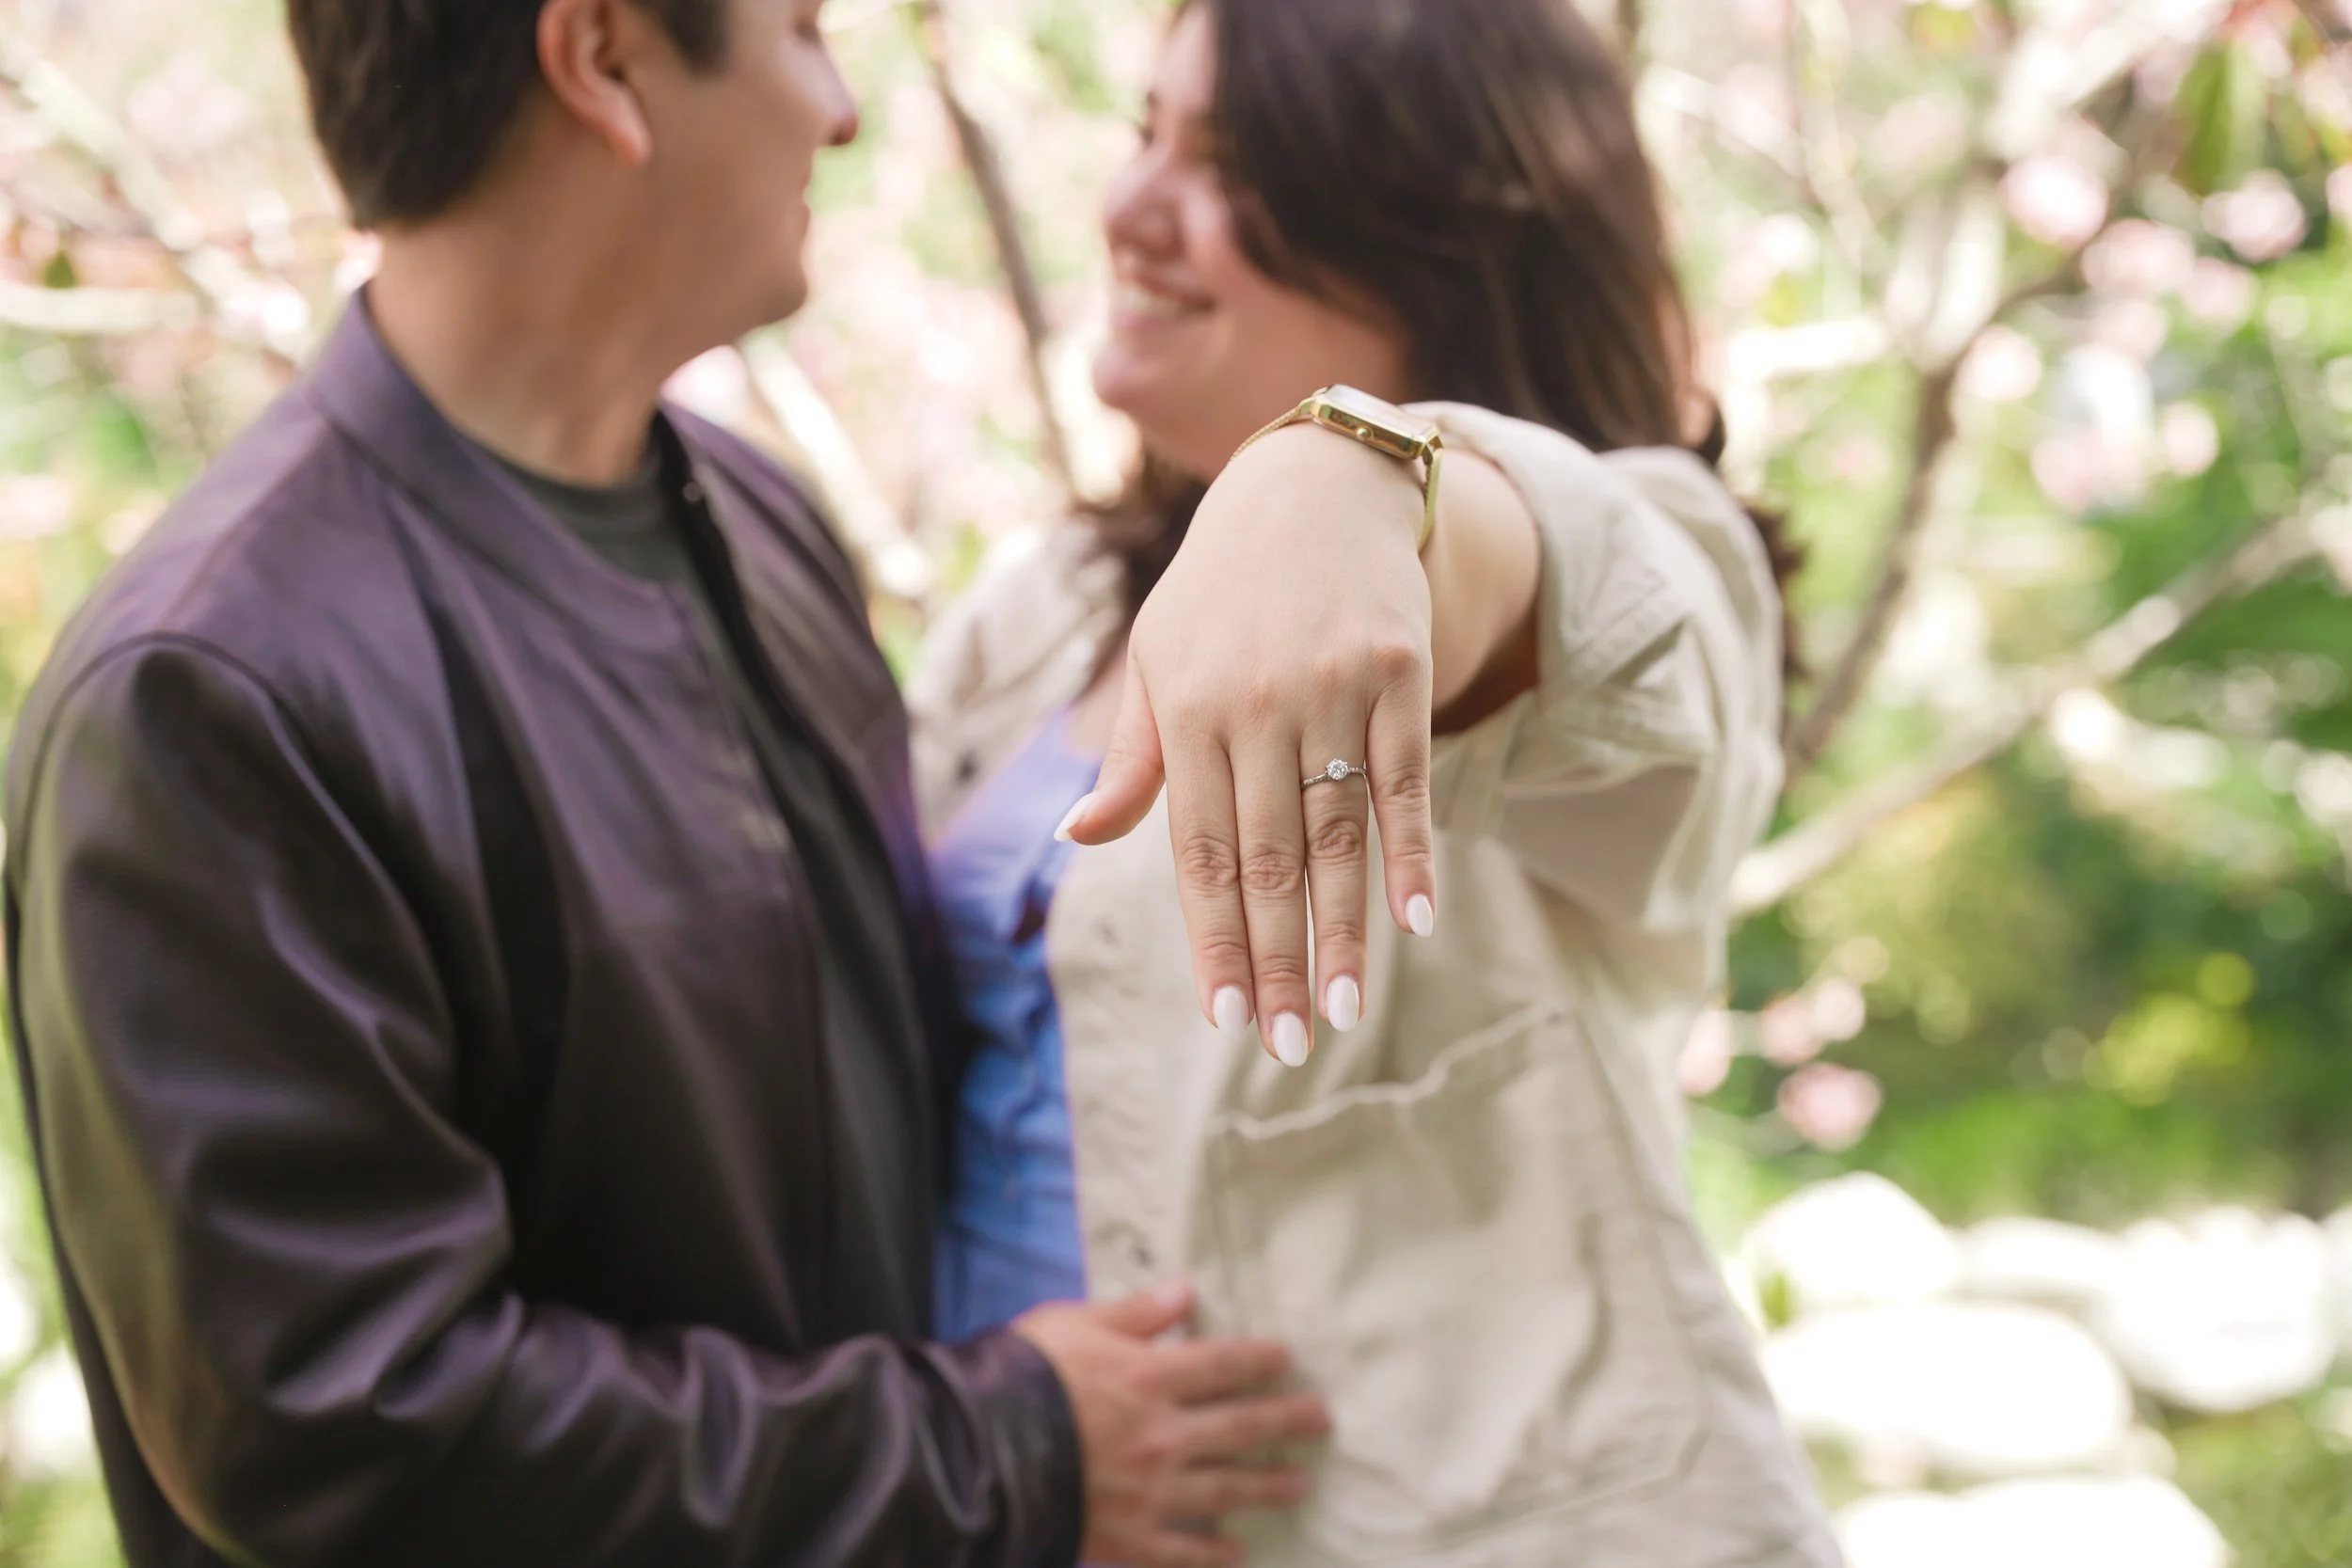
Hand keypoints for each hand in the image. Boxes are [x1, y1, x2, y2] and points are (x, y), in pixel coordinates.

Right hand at [1014, 1282, 1328, 1566]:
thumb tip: (1184, 1292)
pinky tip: (1239, 1552)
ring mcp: (1151, 1492)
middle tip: (1322, 1420)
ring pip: (1227, 1489)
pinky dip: (1213, 1554)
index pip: (1223, 1364)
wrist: (975, 1454)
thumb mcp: (1073, 1325)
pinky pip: (1183, 1551)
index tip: (1287, 1358)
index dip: (1259, 1359)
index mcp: (1149, 1377)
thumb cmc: (1022, 1377)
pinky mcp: (1130, 1538)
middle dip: (1287, 1421)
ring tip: (1301, 1485)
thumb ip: (1133, 1313)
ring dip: (1269, 1486)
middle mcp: (1163, 1434)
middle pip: (1241, 1426)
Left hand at [1059, 425, 1437, 1064]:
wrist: (1312, 485)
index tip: (1223, 1015)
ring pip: (1337, 834)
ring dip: (1341, 930)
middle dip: (1275, 959)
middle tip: (1287, 1041)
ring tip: (1340, 1010)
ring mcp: (1331, 689)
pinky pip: (1405, 780)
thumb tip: (1080, 836)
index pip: (1201, 854)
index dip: (1214, 939)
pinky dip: (1413, 852)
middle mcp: (1256, 707)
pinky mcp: (1397, 672)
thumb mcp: (1157, 659)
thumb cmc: (1221, 590)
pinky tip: (1415, 920)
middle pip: (1270, 861)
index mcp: (1188, 714)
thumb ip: (1132, 758)